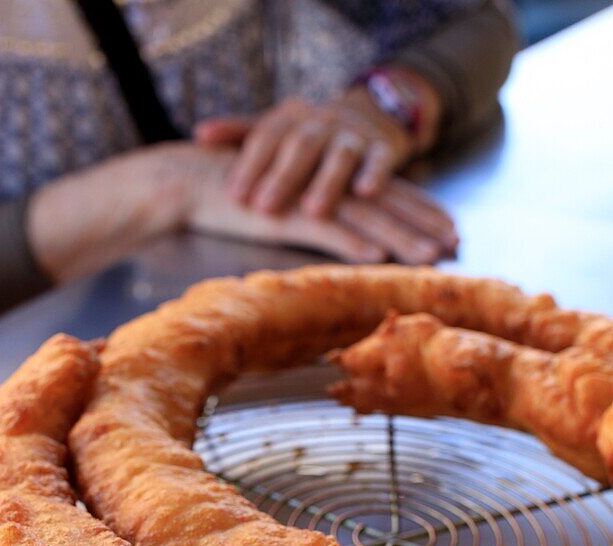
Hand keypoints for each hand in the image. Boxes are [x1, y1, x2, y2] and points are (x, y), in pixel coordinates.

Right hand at [182, 146, 455, 264]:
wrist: (196, 182)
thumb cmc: (243, 196)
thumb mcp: (291, 204)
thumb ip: (321, 213)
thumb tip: (354, 237)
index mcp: (334, 181)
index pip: (389, 194)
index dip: (423, 210)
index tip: (452, 229)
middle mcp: (330, 185)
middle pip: (388, 205)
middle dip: (425, 225)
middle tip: (457, 244)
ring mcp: (311, 197)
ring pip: (366, 219)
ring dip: (401, 238)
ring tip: (430, 256)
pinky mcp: (287, 214)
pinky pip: (326, 228)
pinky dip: (351, 242)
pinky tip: (376, 256)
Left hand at [195, 75, 441, 216]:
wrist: (370, 115)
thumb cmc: (309, 136)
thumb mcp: (276, 129)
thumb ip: (239, 134)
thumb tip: (198, 135)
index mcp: (289, 118)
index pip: (264, 138)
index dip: (249, 166)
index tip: (234, 196)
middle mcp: (321, 123)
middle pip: (300, 145)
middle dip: (282, 177)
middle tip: (264, 208)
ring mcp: (353, 135)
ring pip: (341, 154)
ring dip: (328, 182)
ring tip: (314, 211)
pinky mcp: (383, 149)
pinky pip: (381, 160)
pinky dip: (375, 174)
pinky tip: (366, 193)